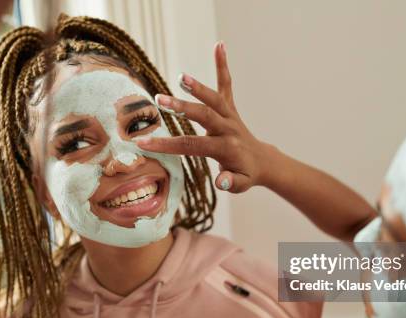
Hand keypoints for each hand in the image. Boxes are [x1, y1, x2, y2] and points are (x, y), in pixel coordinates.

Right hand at [136, 42, 273, 192]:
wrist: (262, 161)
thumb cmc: (245, 174)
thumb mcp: (240, 184)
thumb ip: (230, 182)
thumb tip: (221, 182)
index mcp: (225, 148)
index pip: (191, 146)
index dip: (167, 145)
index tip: (143, 143)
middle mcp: (228, 128)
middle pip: (203, 116)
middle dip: (181, 108)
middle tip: (159, 99)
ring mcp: (230, 115)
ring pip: (214, 99)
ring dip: (198, 87)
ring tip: (182, 76)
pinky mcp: (231, 107)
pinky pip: (227, 84)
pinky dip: (223, 65)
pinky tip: (219, 45)